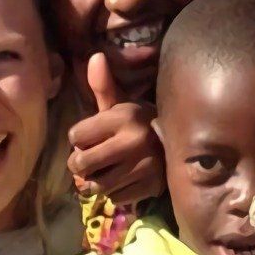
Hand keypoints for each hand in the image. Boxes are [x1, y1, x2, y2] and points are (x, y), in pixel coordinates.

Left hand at [68, 54, 163, 206]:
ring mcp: (143, 166)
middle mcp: (133, 141)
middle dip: (80, 165)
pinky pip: (115, 198)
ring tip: (105, 172)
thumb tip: (94, 56)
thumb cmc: (138, 125)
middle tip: (87, 162)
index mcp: (123, 117)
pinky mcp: (149, 187)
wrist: (179, 146)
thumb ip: (103, 86)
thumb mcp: (121, 106)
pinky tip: (123, 181)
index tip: (88, 138)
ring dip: (96, 182)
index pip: (75, 136)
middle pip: (81, 164)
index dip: (78, 139)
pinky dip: (115, 193)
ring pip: (97, 185)